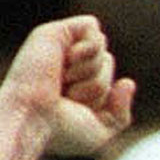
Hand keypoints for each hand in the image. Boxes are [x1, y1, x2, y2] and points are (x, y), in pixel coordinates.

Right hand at [0, 15, 134, 154]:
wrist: (31, 120)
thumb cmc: (59, 131)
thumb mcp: (100, 132)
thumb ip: (121, 114)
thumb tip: (128, 82)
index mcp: (73, 85)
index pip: (108, 77)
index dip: (102, 96)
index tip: (76, 109)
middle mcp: (64, 64)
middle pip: (107, 61)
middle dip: (97, 84)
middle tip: (68, 96)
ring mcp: (58, 47)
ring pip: (101, 47)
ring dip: (90, 72)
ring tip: (62, 82)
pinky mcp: (52, 33)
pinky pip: (92, 27)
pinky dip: (87, 49)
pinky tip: (66, 62)